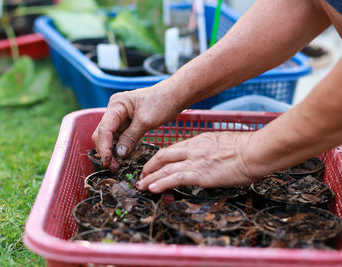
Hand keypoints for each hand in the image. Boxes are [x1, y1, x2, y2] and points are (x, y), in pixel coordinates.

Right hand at [92, 79, 183, 171]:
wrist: (175, 96)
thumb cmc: (162, 102)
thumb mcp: (146, 121)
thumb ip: (131, 137)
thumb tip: (119, 154)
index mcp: (117, 105)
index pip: (104, 128)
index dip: (104, 146)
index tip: (107, 161)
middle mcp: (115, 110)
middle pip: (102, 134)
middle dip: (106, 150)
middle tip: (113, 167)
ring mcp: (120, 117)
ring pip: (109, 138)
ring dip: (112, 152)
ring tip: (118, 166)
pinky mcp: (126, 124)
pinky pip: (119, 138)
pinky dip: (120, 148)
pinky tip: (124, 158)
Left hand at [136, 131, 256, 192]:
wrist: (254, 151)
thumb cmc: (246, 148)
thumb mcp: (223, 142)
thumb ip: (211, 148)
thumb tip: (208, 157)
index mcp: (198, 140)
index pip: (173, 149)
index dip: (160, 158)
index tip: (154, 164)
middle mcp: (192, 149)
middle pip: (163, 156)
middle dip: (149, 166)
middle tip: (142, 175)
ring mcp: (194, 161)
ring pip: (165, 169)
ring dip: (150, 178)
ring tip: (141, 186)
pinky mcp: (199, 174)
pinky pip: (175, 179)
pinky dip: (161, 183)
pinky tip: (153, 189)